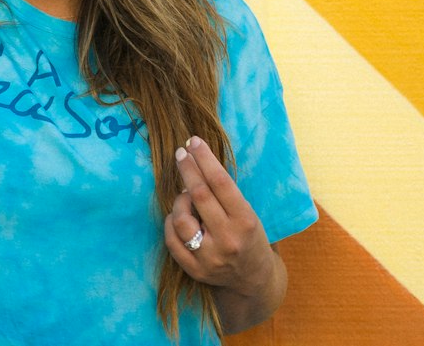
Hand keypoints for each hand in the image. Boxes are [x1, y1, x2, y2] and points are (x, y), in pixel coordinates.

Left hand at [165, 136, 282, 317]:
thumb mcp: (248, 212)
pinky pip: (172, 240)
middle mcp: (228, 239)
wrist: (252, 281)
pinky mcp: (195, 270)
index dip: (205, 159)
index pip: (220, 182)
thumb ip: (225, 193)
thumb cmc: (249, 237)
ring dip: (179, 199)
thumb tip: (197, 160)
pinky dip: (171, 222)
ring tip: (185, 194)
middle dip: (188, 169)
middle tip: (181, 153)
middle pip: (199, 195)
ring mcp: (210, 258)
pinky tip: (177, 214)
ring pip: (182, 219)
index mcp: (245, 220)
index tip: (194, 142)